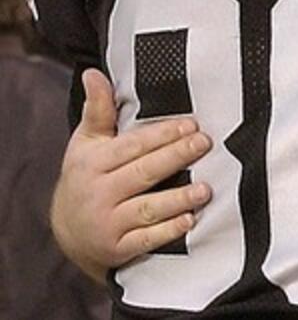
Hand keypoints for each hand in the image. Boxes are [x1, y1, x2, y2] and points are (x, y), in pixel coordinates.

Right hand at [50, 69, 213, 281]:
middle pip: (144, 173)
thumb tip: (93, 72)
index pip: (133, 146)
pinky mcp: (117, 248)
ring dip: (178, 199)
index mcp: (92, 163)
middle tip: (205, 144)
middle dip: (176, 157)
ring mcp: (107, 223)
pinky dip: (168, 231)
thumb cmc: (87, 175)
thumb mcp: (87, 142)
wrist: (68, 231)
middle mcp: (98, 194)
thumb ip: (98, 108)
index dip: (163, 134)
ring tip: (206, 188)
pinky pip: (146, 240)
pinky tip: (190, 220)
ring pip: (147, 208)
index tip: (191, 124)